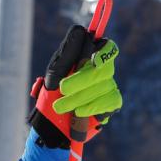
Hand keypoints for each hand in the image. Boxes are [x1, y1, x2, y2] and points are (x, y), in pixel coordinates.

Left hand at [29, 25, 122, 147]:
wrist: (51, 131)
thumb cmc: (49, 101)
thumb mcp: (52, 77)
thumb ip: (66, 56)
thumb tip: (80, 30)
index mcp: (85, 60)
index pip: (104, 46)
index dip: (101, 50)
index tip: (88, 58)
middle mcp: (99, 71)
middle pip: (103, 66)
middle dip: (80, 79)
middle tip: (61, 89)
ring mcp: (107, 87)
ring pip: (103, 84)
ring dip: (78, 97)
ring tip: (60, 107)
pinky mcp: (110, 104)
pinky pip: (109, 100)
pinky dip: (92, 106)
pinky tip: (78, 113)